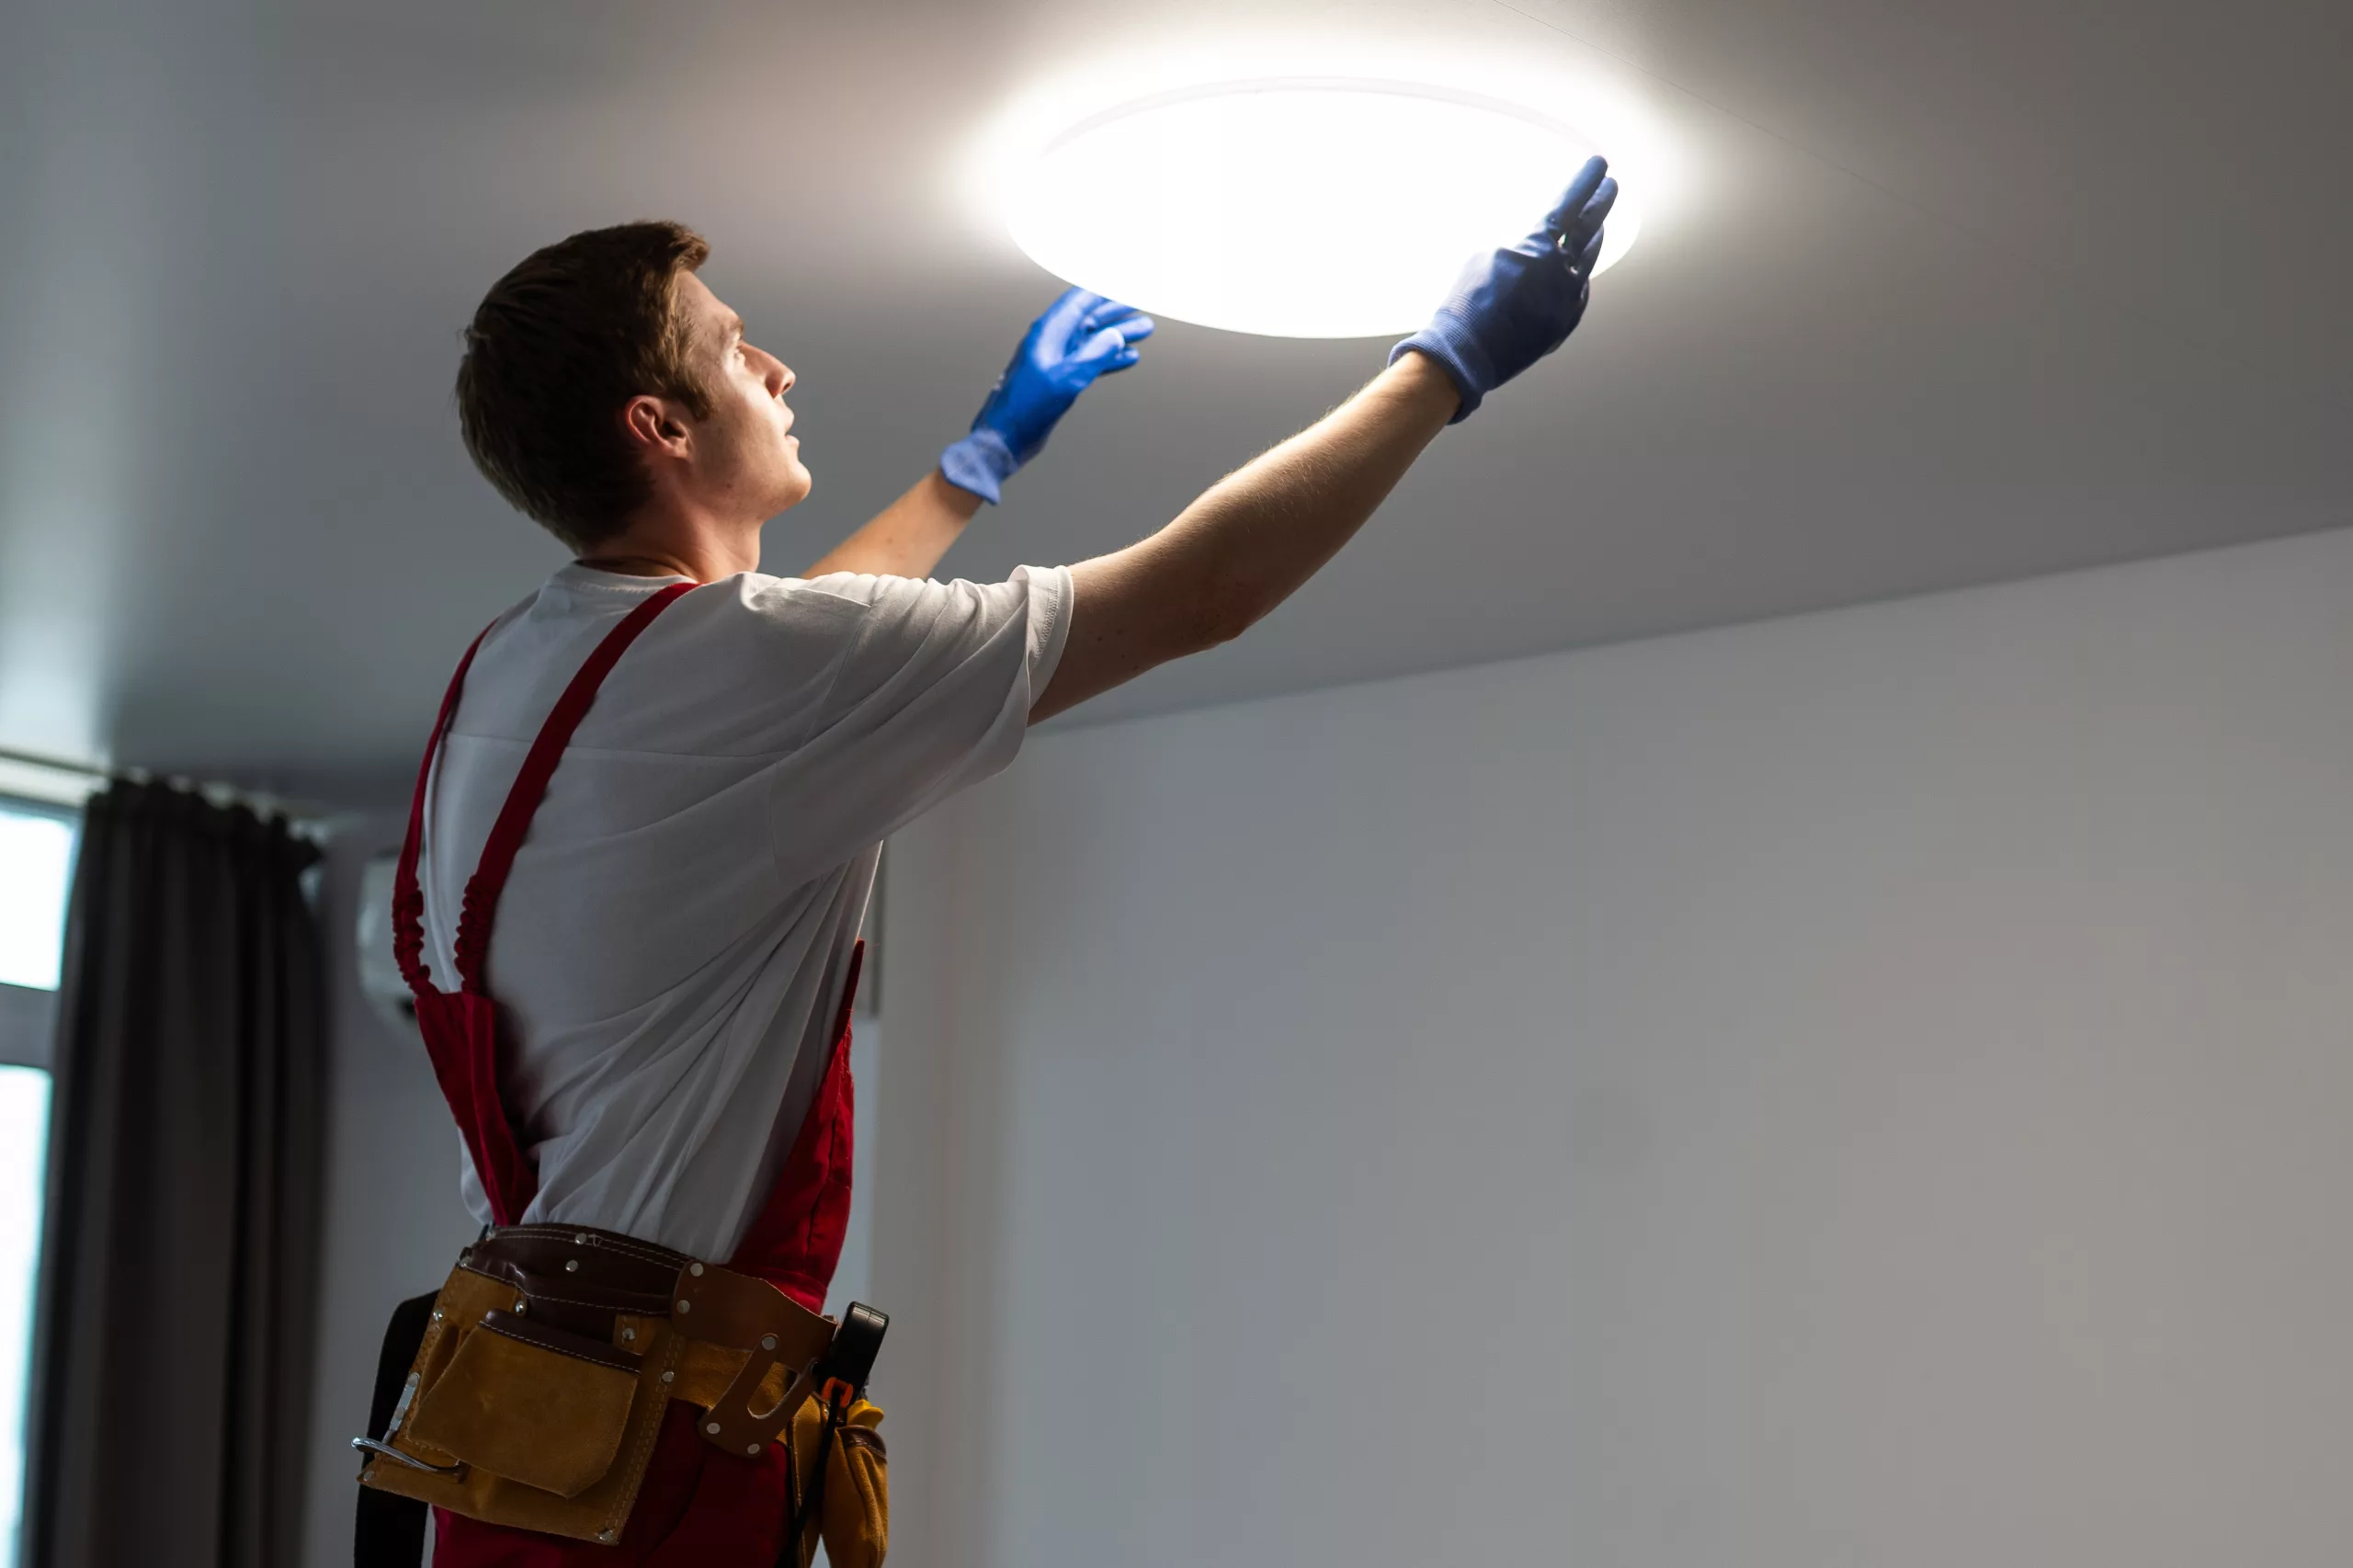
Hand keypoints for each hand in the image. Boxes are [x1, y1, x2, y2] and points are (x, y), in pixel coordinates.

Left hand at [939, 288, 1155, 502]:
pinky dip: (1109, 357)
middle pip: (1090, 316)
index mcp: (1049, 332)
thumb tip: (1115, 336)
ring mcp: (1056, 359)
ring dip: (1118, 334)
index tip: (1129, 282)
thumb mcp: (1065, 380)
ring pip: (1093, 339)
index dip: (1106, 288)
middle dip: (1117, 309)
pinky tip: (1127, 358)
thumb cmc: (1027, 408)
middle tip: (1143, 302)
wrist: (1005, 437)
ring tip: (1144, 329)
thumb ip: (1093, 356)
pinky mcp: (1059, 378)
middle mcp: (1052, 340)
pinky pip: (1089, 360)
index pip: (1081, 299)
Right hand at [1389, 155, 1617, 422]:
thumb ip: (1518, 247)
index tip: (1600, 163)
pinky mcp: (1562, 326)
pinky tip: (1578, 274)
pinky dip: (1578, 279)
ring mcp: (1566, 301)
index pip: (1569, 204)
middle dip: (1600, 204)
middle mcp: (1561, 272)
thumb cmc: (1465, 302)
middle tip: (1611, 187)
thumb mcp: (1484, 257)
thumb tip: (1534, 252)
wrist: (1467, 353)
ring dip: (1592, 241)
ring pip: (1587, 263)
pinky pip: (1578, 295)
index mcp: (1539, 248)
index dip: (1585, 181)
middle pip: (1589, 229)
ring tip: (1598, 227)